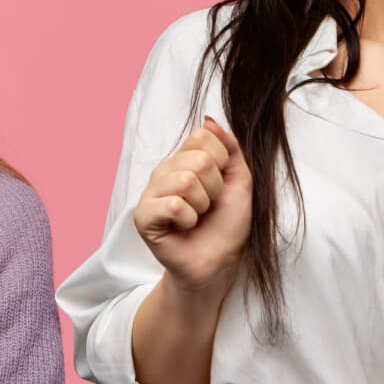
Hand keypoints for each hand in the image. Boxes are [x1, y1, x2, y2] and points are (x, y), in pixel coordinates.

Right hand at [133, 116, 251, 291]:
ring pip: (185, 180)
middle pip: (197, 159)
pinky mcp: (143, 216)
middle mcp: (164, 171)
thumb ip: (230, 148)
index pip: (203, 137)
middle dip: (214, 188)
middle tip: (209, 206)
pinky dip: (188, 220)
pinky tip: (184, 228)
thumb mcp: (240, 180)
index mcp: (184, 159)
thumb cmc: (227, 224)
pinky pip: (172, 204)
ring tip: (197, 217)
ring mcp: (150, 193)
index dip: (221, 163)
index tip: (220, 186)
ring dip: (202, 205)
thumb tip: (210, 121)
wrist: (219, 262)